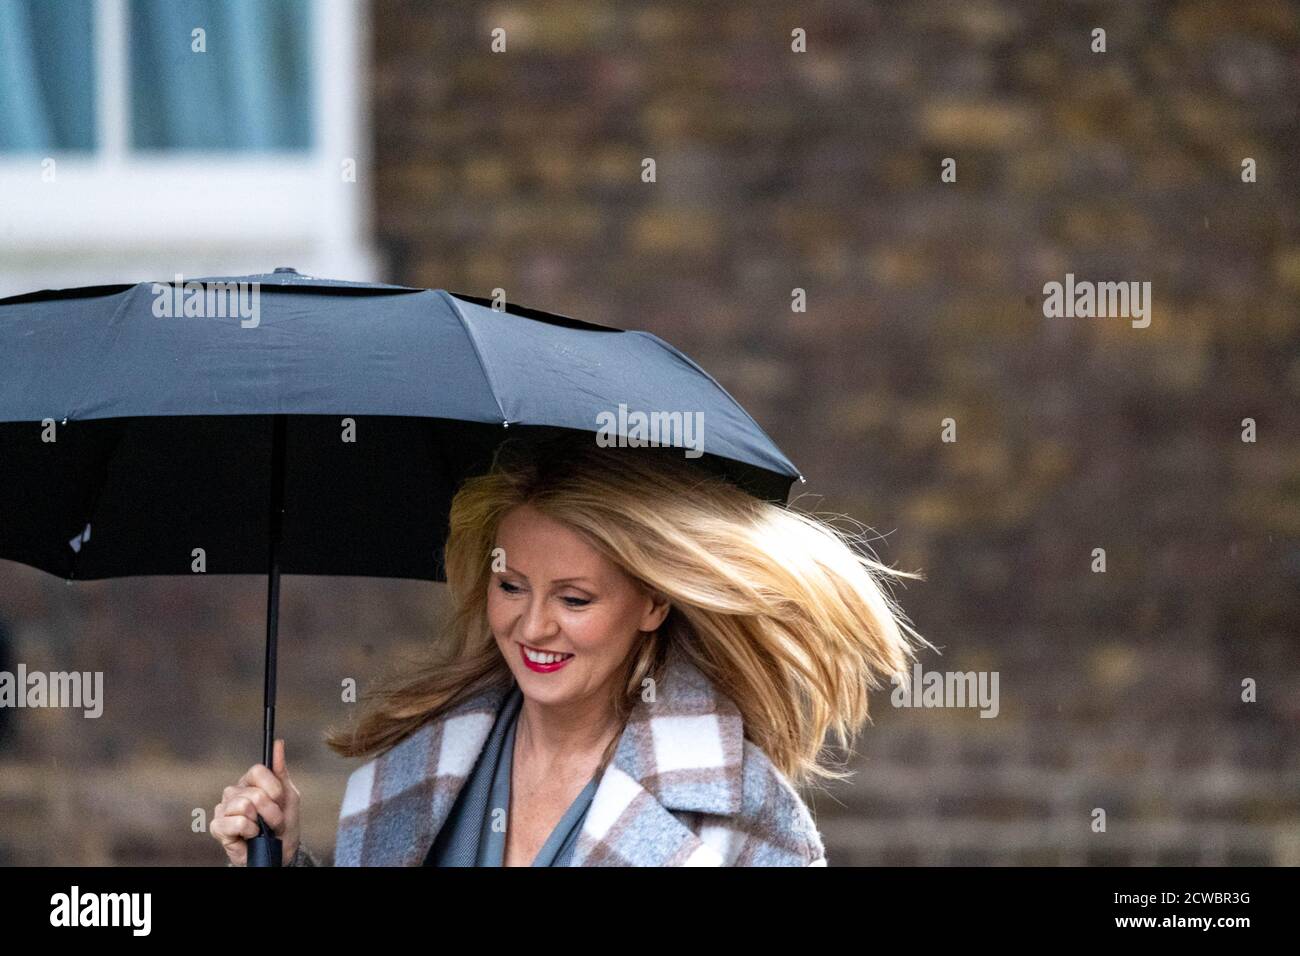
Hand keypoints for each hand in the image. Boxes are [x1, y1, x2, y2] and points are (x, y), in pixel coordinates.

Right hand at [211, 738, 300, 865]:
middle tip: (273, 820)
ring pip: (244, 806)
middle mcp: (234, 791)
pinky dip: (249, 830)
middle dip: (271, 810)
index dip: (273, 788)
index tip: (280, 799)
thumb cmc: (283, 823)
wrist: (279, 850)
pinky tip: (249, 835)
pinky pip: (237, 822)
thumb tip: (279, 743)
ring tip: (261, 828)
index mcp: (250, 781)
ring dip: (261, 822)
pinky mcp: (218, 827)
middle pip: (254, 792)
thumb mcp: (289, 795)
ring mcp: (224, 808)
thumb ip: (281, 769)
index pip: (258, 771)